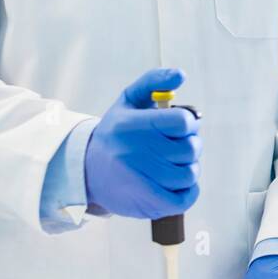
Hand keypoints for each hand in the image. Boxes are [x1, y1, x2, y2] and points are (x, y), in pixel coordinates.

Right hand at [83, 68, 200, 218]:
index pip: (183, 121)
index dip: (187, 124)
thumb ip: (154, 81)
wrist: (86, 171)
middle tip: (173, 147)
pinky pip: (185, 199)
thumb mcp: (129, 100)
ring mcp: (142, 179)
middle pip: (191, 148)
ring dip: (186, 168)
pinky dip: (188, 191)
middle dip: (188, 146)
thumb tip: (180, 74)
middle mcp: (136, 152)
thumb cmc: (116, 133)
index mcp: (134, 125)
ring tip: (170, 164)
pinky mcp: (147, 203)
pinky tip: (175, 182)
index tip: (178, 127)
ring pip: (190, 173)